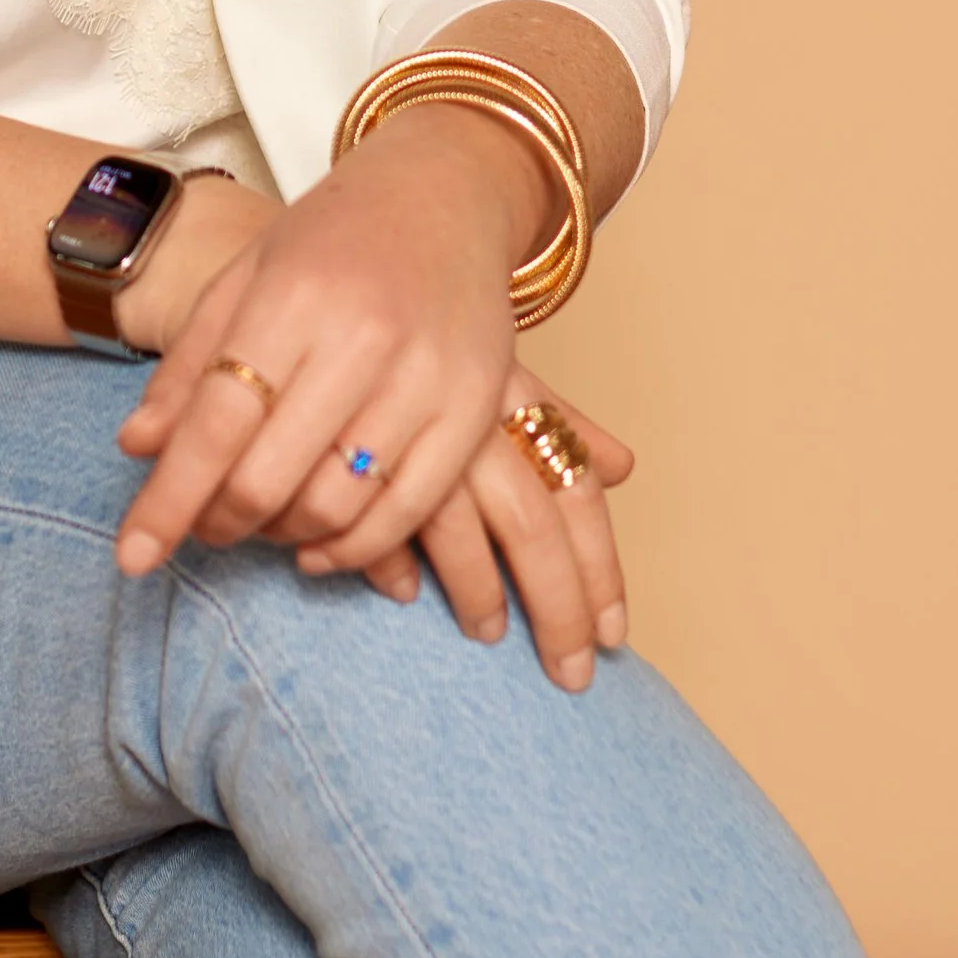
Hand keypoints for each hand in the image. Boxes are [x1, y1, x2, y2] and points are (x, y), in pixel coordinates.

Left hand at [110, 104, 541, 599]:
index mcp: (293, 296)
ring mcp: (428, 378)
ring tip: (261, 521)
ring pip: (337, 505)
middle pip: (270, 476)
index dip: (168, 499)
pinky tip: (317, 543)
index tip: (133, 556)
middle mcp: (365, 338)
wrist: (445, 196)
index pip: (217, 423)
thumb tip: (136, 450)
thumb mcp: (245, 277)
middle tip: (202, 525)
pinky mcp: (476, 409)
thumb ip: (190, 366)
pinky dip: (353, 548)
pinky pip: (408, 511)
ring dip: (282, 535)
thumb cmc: (331, 238)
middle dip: (219, 521)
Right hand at [297, 362, 635, 688]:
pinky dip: (391, 564)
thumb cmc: (417, 335)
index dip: (601, 569)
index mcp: (512, 399)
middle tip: (572, 673)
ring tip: (488, 633)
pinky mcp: (347, 449)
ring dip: (479, 595)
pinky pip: (378, 522)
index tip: (615, 633)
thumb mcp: (491, 367)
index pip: (577, 492)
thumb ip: (556, 418)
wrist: (331, 284)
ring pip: (462, 536)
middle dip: (560, 610)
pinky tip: (402, 593)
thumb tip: (626, 467)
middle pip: (534, 528)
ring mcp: (411, 433)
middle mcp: (471, 419)